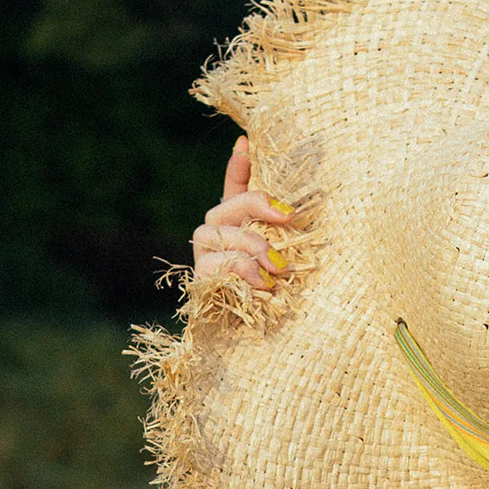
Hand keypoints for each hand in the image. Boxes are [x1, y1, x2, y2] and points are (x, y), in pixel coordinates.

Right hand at [191, 136, 293, 290]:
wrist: (261, 345)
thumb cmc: (277, 296)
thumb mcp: (288, 254)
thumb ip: (280, 222)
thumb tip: (279, 179)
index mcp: (237, 227)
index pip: (233, 187)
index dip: (238, 165)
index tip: (247, 144)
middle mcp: (215, 237)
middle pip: (224, 208)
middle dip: (255, 208)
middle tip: (288, 218)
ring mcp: (203, 259)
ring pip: (216, 235)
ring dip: (251, 247)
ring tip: (278, 268)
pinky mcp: (200, 282)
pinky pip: (213, 267)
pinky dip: (241, 273)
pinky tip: (263, 286)